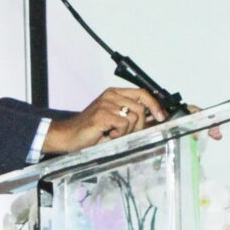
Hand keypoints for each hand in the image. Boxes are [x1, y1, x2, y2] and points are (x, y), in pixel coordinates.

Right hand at [44, 85, 165, 154]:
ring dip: (126, 131)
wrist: (68, 136)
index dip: (154, 105)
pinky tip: (107, 134)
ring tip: (113, 133)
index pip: (142, 93)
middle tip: (126, 134)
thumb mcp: (114, 120)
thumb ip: (131, 117)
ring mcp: (106, 104)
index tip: (161, 116)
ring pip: (133, 117)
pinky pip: (123, 124)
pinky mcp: (102, 114)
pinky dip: (118, 134)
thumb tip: (153, 120)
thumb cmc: (90, 130)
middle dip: (139, 125)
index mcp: (114, 93)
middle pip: (140, 107)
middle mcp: (110, 95)